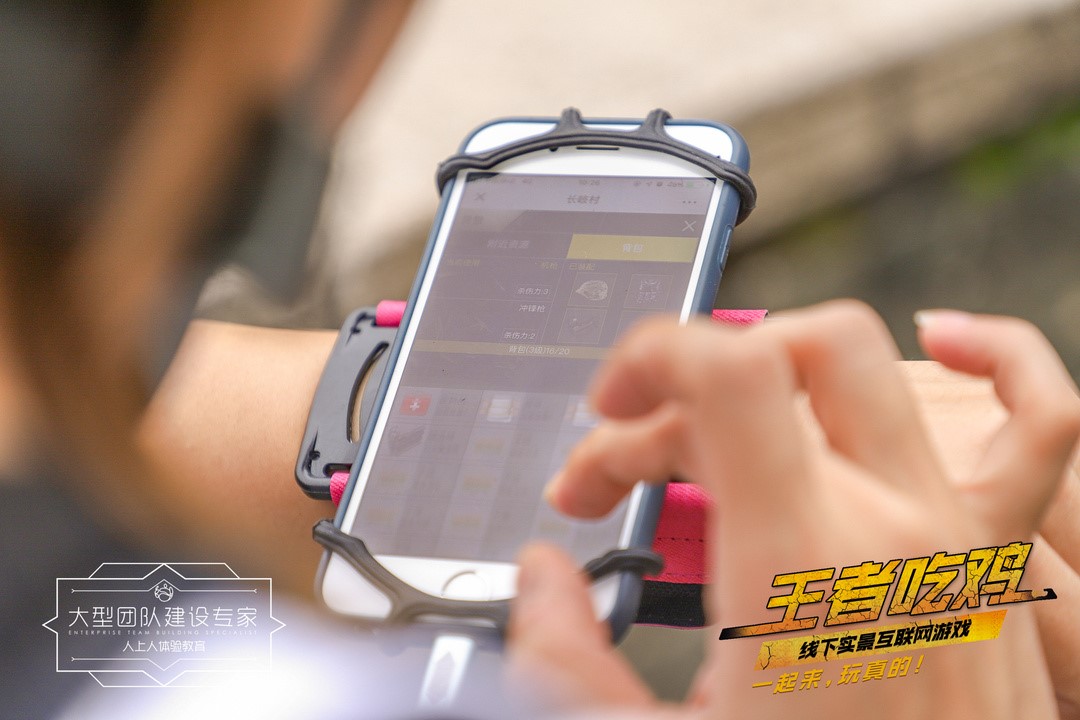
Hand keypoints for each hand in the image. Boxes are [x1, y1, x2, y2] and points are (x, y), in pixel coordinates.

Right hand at [508, 301, 1078, 717]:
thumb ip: (566, 660)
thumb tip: (542, 578)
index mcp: (801, 566)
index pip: (728, 369)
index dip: (651, 354)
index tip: (609, 406)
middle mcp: (891, 527)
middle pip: (761, 378)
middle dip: (665, 405)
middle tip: (617, 480)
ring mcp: (958, 537)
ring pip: (858, 375)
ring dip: (769, 378)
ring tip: (714, 433)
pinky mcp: (995, 564)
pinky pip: (1036, 425)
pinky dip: (997, 361)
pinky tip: (944, 342)